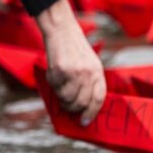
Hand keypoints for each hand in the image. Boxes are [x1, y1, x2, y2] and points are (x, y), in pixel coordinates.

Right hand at [36, 0, 105, 125]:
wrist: (61, 30)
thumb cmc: (75, 50)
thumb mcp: (90, 64)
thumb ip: (90, 83)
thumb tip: (84, 108)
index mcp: (98, 72)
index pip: (98, 99)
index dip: (92, 112)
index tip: (85, 121)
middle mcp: (87, 73)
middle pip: (82, 102)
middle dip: (74, 109)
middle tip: (70, 108)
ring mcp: (73, 72)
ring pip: (67, 99)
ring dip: (62, 100)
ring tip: (61, 90)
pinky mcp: (59, 70)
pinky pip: (55, 89)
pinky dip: (53, 87)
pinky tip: (55, 77)